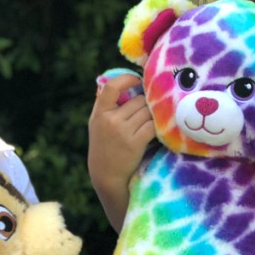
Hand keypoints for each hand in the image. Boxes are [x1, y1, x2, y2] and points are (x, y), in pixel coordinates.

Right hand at [88, 73, 154, 229]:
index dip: (127, 79)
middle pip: (138, 101)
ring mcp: (122, 131)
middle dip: (146, 105)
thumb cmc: (103, 147)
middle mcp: (110, 120)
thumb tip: (123, 82)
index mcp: (99, 113)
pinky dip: (158, 127)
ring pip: (148, 112)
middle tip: (150, 112)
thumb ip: (106, 105)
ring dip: (153, 116)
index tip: (137, 80)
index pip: (111, 87)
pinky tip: (157, 131)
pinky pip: (153, 126)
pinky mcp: (135, 143)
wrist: (105, 175)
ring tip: (152, 122)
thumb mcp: (96, 124)